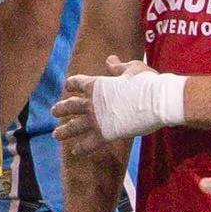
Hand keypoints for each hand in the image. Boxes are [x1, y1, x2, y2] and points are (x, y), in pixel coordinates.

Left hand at [51, 58, 172, 147]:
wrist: (157, 101)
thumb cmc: (147, 82)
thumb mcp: (132, 68)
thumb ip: (118, 67)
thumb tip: (109, 60)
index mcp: (96, 84)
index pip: (77, 83)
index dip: (72, 84)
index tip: (68, 86)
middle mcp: (91, 102)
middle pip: (71, 106)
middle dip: (61, 109)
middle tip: (53, 111)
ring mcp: (96, 119)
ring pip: (74, 126)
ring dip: (64, 130)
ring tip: (55, 134)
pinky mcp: (104, 134)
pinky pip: (88, 143)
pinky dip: (81, 148)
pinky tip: (74, 151)